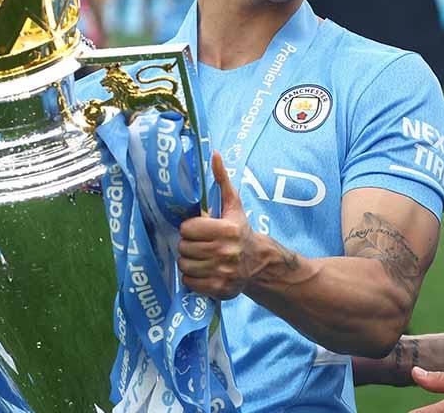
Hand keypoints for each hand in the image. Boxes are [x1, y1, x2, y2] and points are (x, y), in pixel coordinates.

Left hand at [177, 152, 259, 298]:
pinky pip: (190, 282)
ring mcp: (223, 272)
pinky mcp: (220, 288)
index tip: (199, 230)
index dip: (190, 229)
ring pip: (185, 265)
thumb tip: (214, 154)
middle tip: (200, 244)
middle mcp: (226, 252)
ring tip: (201, 257)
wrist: (259, 263)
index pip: (188, 229)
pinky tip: (203, 270)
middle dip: (188, 245)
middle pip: (184, 248)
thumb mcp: (233, 205)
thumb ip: (222, 180)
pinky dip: (192, 277)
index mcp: (228, 230)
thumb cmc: (240, 230)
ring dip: (189, 261)